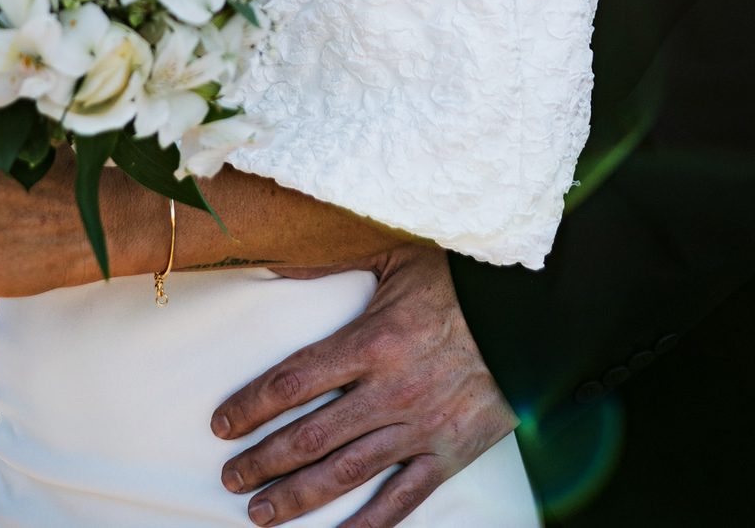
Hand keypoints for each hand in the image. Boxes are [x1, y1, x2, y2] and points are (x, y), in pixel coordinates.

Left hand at [211, 244, 516, 526]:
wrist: (531, 314)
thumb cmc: (462, 279)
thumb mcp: (397, 253)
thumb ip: (334, 260)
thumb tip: (279, 265)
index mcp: (373, 340)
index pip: (294, 380)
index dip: (251, 405)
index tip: (223, 423)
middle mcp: (390, 390)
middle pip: (309, 435)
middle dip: (263, 460)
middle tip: (232, 477)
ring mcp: (420, 427)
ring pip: (345, 473)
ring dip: (297, 497)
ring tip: (260, 513)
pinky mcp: (450, 453)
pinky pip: (402, 500)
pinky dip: (367, 525)